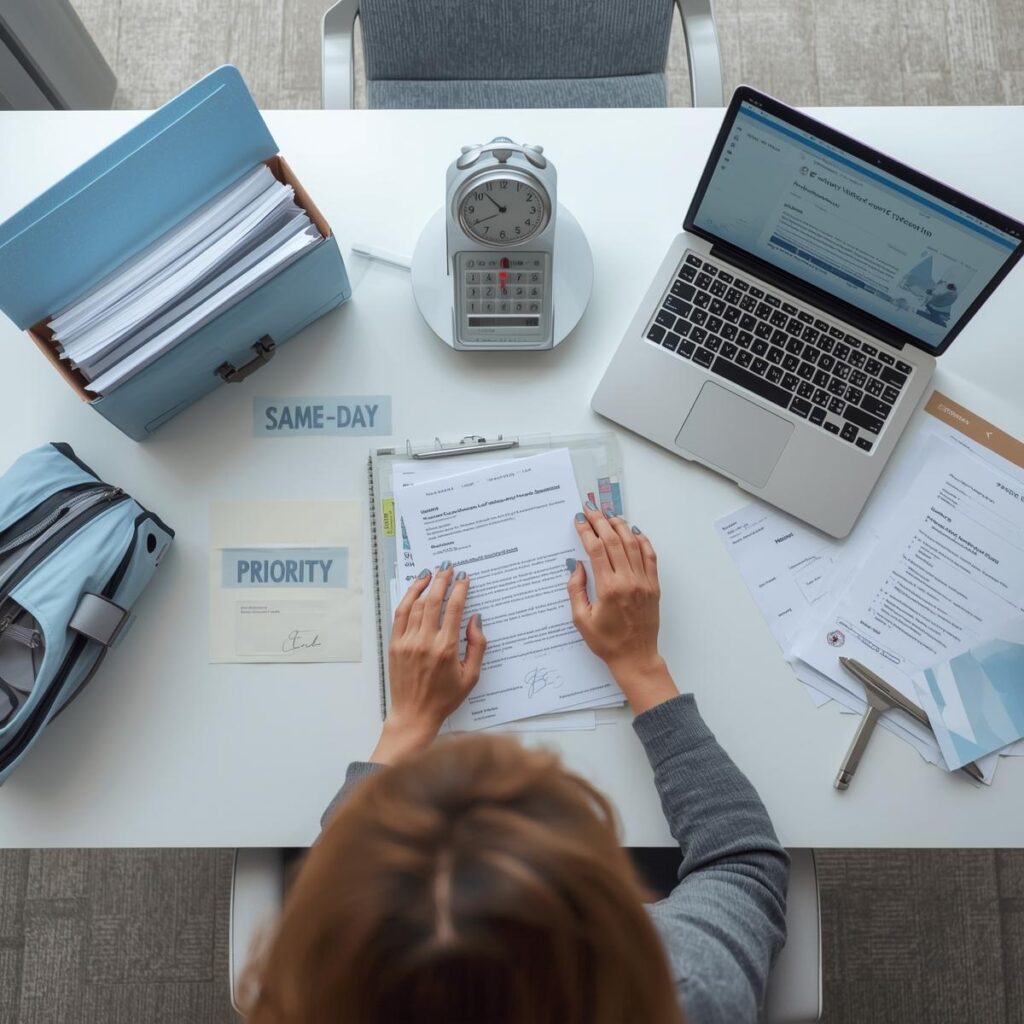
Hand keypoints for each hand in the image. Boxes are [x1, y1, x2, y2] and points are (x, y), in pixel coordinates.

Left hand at [370, 565, 486, 762]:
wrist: (414, 715)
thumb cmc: (444, 698)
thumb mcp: (471, 676)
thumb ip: (477, 645)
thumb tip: (476, 619)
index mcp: (446, 649)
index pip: (454, 609)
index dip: (460, 589)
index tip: (465, 578)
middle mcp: (425, 642)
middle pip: (433, 601)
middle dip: (443, 580)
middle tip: (449, 567)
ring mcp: (407, 642)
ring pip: (415, 604)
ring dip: (424, 585)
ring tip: (432, 573)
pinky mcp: (394, 645)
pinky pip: (400, 614)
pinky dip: (407, 598)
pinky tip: (415, 588)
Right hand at [567, 506, 677, 714]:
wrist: (635, 657)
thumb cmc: (606, 642)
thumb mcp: (581, 619)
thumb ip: (575, 590)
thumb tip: (576, 566)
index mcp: (608, 589)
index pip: (596, 550)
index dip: (586, 531)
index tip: (579, 520)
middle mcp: (628, 581)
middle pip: (614, 541)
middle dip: (600, 522)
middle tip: (591, 509)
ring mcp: (644, 582)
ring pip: (633, 544)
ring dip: (620, 527)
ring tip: (609, 515)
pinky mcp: (653, 586)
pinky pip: (650, 556)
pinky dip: (642, 541)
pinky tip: (634, 532)